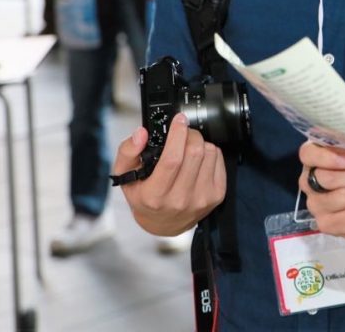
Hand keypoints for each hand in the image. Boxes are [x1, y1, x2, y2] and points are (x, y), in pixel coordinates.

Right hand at [114, 113, 225, 235]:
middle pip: (194, 153)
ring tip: (188, 148)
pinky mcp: (217, 196)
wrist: (163, 223)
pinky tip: (198, 159)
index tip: (179, 120)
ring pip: (209, 153)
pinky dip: (210, 152)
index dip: (178, 135)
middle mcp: (179, 199)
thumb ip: (128, 152)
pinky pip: (219, 160)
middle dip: (189, 134)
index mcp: (155, 195)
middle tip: (183, 132)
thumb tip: (141, 134)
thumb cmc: (144, 196)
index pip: (172, 160)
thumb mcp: (126, 176)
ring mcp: (201, 199)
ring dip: (200, 143)